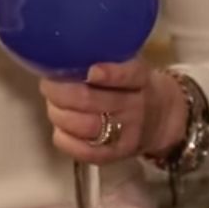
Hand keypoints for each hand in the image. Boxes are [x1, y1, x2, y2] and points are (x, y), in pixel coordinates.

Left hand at [40, 58, 188, 163]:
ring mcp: (124, 133)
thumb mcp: (130, 66)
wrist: (160, 119)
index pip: (129, 75)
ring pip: (84, 125)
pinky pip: (83, 151)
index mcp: (139, 79)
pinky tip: (60, 128)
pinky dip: (64, 138)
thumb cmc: (132, 86)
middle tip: (48, 84)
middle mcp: (134, 107)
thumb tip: (61, 53)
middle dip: (61, 91)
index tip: (90, 70)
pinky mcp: (114, 155)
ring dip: (59, 113)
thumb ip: (105, 59)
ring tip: (53, 104)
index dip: (110, 74)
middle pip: (92, 101)